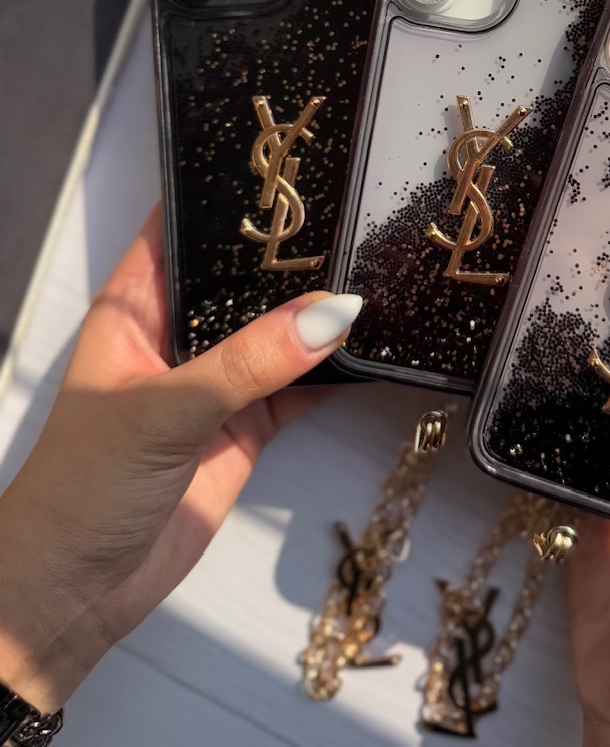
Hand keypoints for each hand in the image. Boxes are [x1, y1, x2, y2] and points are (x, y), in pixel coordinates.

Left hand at [0, 210, 361, 713]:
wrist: (81, 590)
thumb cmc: (82, 488)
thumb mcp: (162, 411)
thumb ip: (247, 362)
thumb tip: (329, 314)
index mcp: (137, 308)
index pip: (183, 232)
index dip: (226, 199)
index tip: (287, 171)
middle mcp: (179, 336)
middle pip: (243, 279)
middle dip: (291, 257)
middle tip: (353, 219)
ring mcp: (216, 382)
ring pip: (279, 331)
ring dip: (320, 316)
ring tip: (376, 276)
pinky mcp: (246, 427)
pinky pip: (301, 388)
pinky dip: (336, 374)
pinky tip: (372, 352)